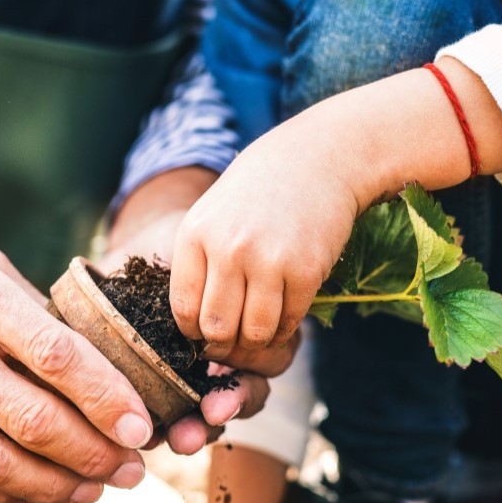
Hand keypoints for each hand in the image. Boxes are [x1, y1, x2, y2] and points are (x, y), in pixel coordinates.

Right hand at [0, 177, 153, 502]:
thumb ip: (30, 312)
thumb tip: (92, 365)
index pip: (54, 355)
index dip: (105, 397)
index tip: (142, 424)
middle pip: (31, 419)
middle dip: (94, 453)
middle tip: (133, 467)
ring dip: (56, 485)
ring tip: (97, 488)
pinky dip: (6, 489)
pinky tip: (41, 487)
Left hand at [171, 130, 359, 356]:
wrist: (317, 158)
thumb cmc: (258, 191)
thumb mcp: (211, 214)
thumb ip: (198, 262)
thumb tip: (192, 326)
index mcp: (196, 234)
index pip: (183, 308)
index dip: (192, 331)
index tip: (204, 332)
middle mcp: (229, 249)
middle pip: (216, 328)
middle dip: (223, 344)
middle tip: (232, 341)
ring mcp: (269, 260)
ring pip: (254, 333)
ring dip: (256, 341)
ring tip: (258, 331)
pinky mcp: (307, 271)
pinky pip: (289, 322)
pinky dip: (285, 329)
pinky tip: (282, 317)